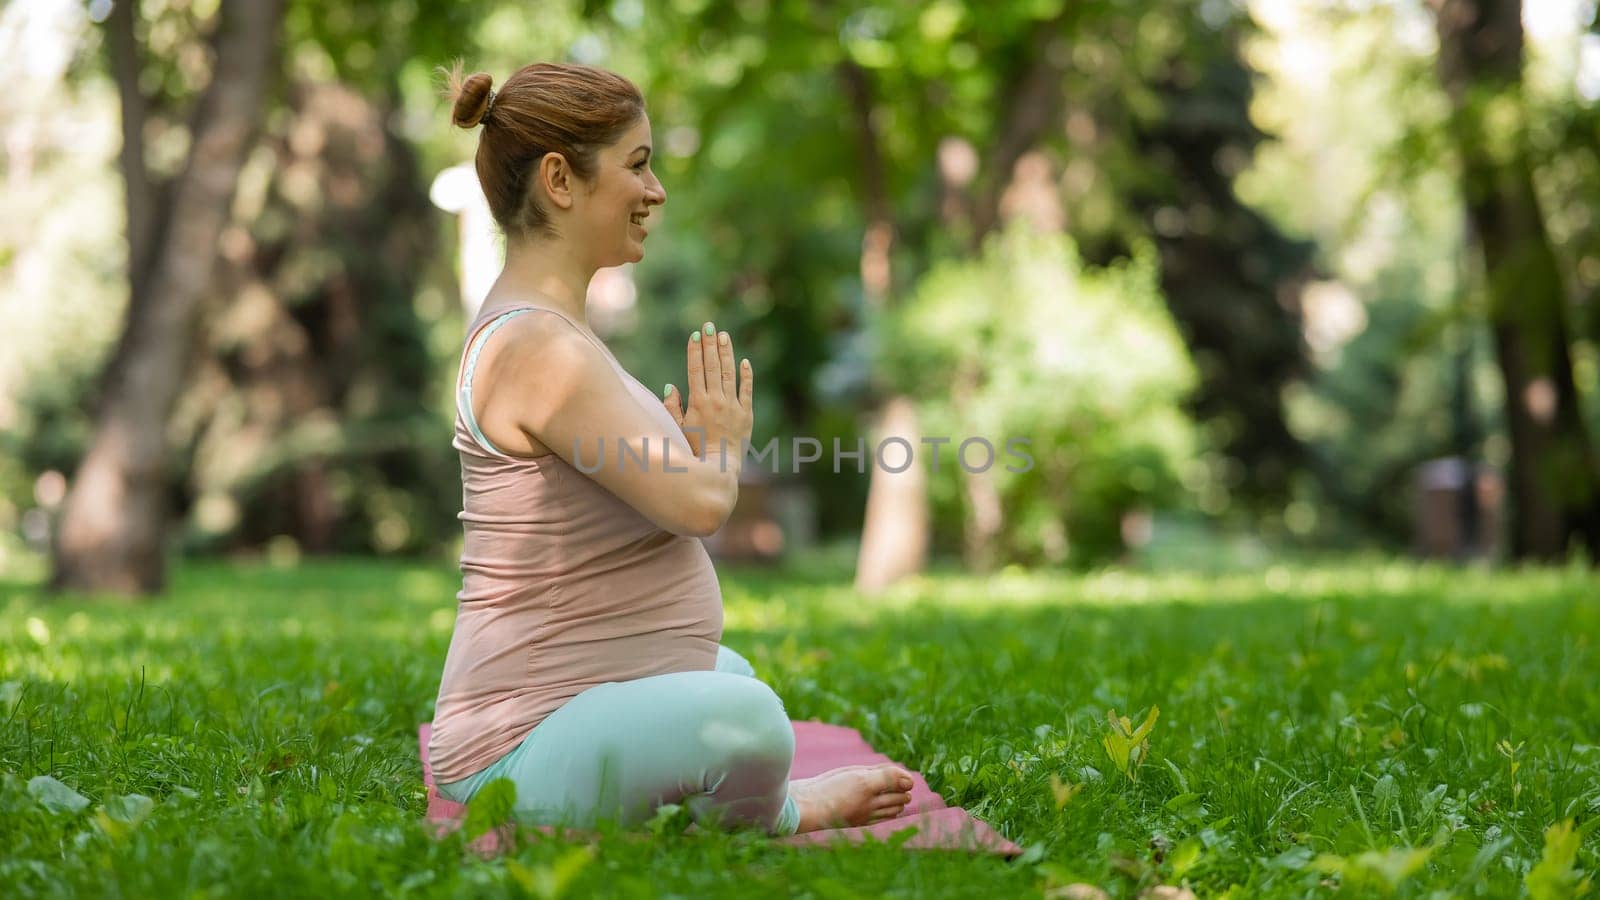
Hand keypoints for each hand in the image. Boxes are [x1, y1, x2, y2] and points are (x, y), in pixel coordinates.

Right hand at [662, 321, 752, 463]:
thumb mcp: (678, 428)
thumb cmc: (694, 450)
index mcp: (698, 402)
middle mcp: (716, 400)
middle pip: (713, 366)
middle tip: (709, 326)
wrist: (719, 467)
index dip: (695, 351)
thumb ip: (673, 407)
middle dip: (710, 344)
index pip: (696, 370)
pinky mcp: (746, 414)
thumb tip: (670, 386)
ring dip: (726, 353)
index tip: (695, 335)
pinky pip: (747, 390)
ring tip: (724, 335)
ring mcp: (733, 406)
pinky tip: (744, 361)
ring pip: (730, 374)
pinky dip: (746, 375)